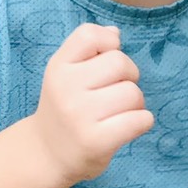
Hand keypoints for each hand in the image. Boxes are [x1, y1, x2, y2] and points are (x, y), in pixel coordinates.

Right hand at [30, 23, 153, 186]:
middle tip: (116, 91)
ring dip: (136, 103)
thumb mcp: (64, 74)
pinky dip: (142, 121)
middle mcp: (66, 88)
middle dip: (128, 76)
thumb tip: (114, 32)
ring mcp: (80, 115)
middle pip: (120, 63)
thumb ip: (88, 50)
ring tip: (119, 112)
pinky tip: (127, 126)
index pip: (89, 35)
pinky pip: (140, 119)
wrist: (45, 154)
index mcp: (58, 67)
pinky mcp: (97, 141)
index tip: (105, 60)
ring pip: (133, 93)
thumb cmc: (63, 108)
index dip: (108, 43)